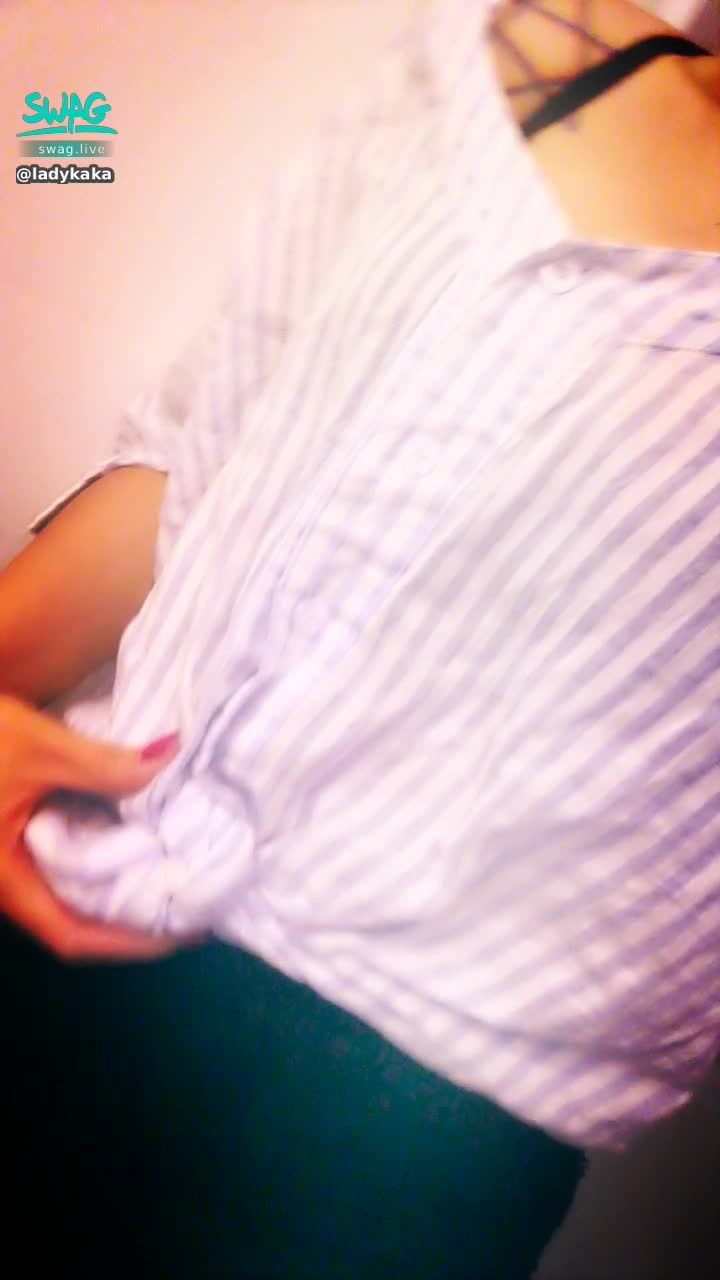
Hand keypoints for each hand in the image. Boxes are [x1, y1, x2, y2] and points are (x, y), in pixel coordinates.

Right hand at [0, 692, 184, 961]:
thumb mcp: (36, 746)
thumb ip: (102, 762)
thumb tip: (170, 756)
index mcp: (3, 881)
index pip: (72, 936)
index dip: (129, 943)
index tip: (182, 931)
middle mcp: (2, 885)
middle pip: (73, 923)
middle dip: (130, 920)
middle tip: (189, 901)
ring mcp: (2, 866)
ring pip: (64, 895)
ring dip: (113, 891)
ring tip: (169, 874)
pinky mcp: (5, 841)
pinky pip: (56, 867)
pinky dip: (95, 862)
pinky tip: (128, 839)